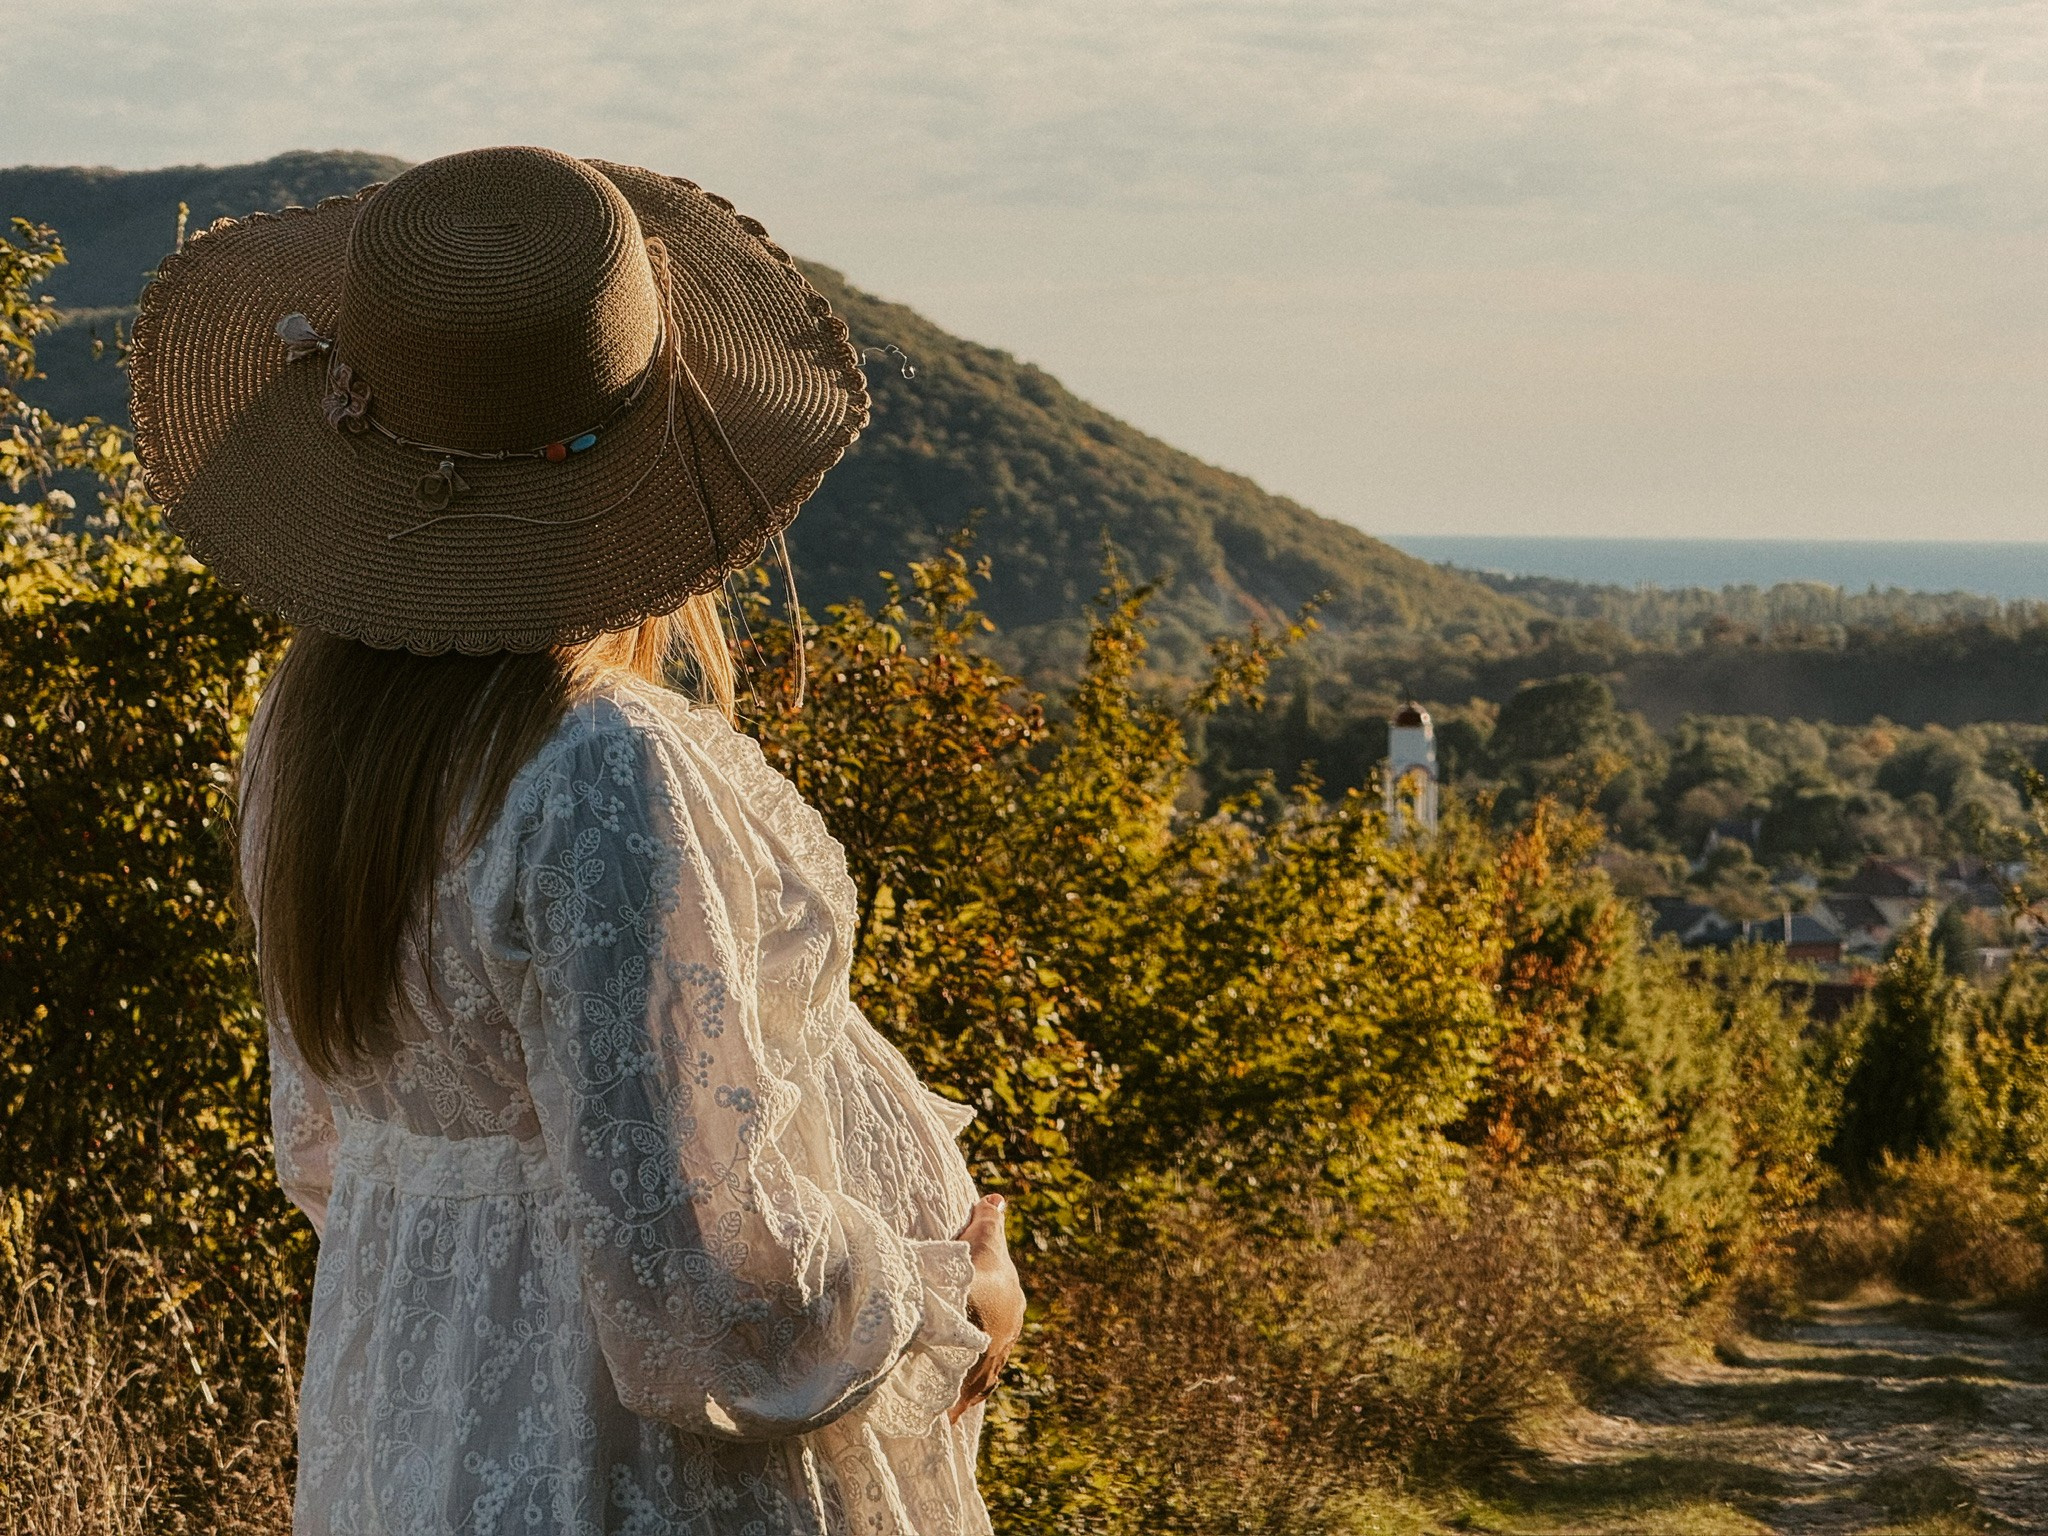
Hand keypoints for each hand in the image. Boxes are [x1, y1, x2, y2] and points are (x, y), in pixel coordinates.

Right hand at [949, 1193, 1024, 1422]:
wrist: (973, 1297)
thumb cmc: (978, 1266)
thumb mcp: (983, 1237)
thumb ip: (989, 1219)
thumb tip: (997, 1199)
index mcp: (1011, 1304)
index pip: (1000, 1314)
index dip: (983, 1320)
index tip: (971, 1330)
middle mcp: (1008, 1334)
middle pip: (990, 1346)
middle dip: (975, 1354)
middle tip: (956, 1366)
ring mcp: (994, 1357)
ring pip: (980, 1373)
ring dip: (966, 1383)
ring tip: (950, 1401)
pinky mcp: (976, 1375)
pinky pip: (968, 1393)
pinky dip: (958, 1404)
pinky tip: (948, 1420)